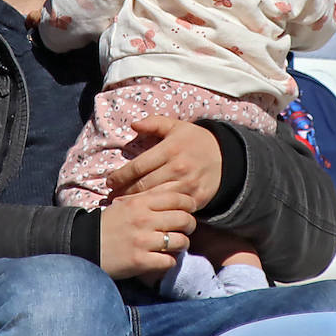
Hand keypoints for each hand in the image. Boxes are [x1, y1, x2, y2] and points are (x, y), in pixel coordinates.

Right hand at [97, 188, 196, 279]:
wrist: (84, 245)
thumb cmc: (106, 224)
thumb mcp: (124, 205)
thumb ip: (147, 199)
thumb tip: (174, 198)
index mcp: (140, 202)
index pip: (178, 198)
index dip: (189, 204)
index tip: (188, 210)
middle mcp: (143, 220)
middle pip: (184, 219)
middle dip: (189, 225)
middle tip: (185, 229)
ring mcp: (143, 242)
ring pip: (181, 241)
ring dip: (182, 244)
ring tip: (175, 245)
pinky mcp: (141, 261)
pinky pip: (170, 261)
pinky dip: (170, 261)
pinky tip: (162, 258)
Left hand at [105, 116, 221, 208]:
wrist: (226, 157)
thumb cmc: (195, 141)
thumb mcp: (176, 126)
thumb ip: (154, 123)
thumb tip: (133, 125)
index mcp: (170, 149)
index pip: (137, 166)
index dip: (120, 176)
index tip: (109, 181)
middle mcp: (178, 168)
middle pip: (143, 185)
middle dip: (123, 192)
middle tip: (111, 196)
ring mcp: (187, 185)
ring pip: (155, 198)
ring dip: (136, 203)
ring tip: (122, 205)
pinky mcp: (196, 198)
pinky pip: (172, 207)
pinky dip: (157, 210)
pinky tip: (145, 211)